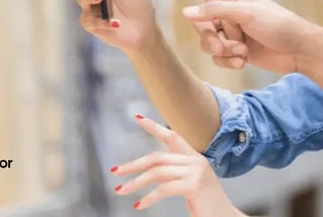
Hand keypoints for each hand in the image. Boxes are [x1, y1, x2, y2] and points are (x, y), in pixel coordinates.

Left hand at [111, 115, 244, 216]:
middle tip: (115, 171)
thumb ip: (176, 174)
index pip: (173, 137)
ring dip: (136, 182)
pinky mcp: (194, 185)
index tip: (138, 118)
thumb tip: (151, 172)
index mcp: (195, 158)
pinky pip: (164, 189)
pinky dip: (149, 197)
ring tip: (121, 190)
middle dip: (134, 164)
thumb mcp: (190, 184)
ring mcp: (196, 172)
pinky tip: (139, 205)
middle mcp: (196, 161)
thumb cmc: (206, 204)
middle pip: (158, 157)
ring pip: (158, 172)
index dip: (154, 127)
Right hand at [160, 0, 322, 74]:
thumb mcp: (247, 14)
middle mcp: (229, 14)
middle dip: (211, 39)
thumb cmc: (278, 24)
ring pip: (208, 44)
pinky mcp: (236, 51)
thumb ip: (216, 12)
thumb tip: (186, 13)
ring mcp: (232, 33)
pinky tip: (244, 63)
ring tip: (241, 54)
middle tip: (226, 47)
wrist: (298, 50)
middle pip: (201, 25)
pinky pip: (218, 58)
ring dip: (222, 52)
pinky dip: (228, 62)